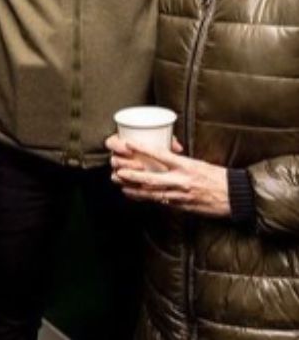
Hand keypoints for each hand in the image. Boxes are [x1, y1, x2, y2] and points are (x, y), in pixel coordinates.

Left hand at [106, 134, 229, 217]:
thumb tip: (164, 154)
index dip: (143, 149)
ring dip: (134, 188)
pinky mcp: (181, 206)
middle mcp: (182, 180)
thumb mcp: (198, 163)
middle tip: (118, 170)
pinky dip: (145, 198)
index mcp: (187, 165)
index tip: (129, 144)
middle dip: (132, 175)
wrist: (234, 196)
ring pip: (152, 193)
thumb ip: (180, 161)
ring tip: (120, 183)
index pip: (161, 154)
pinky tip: (134, 195)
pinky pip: (159, 202)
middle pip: (151, 178)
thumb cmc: (217, 177)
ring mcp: (181, 195)